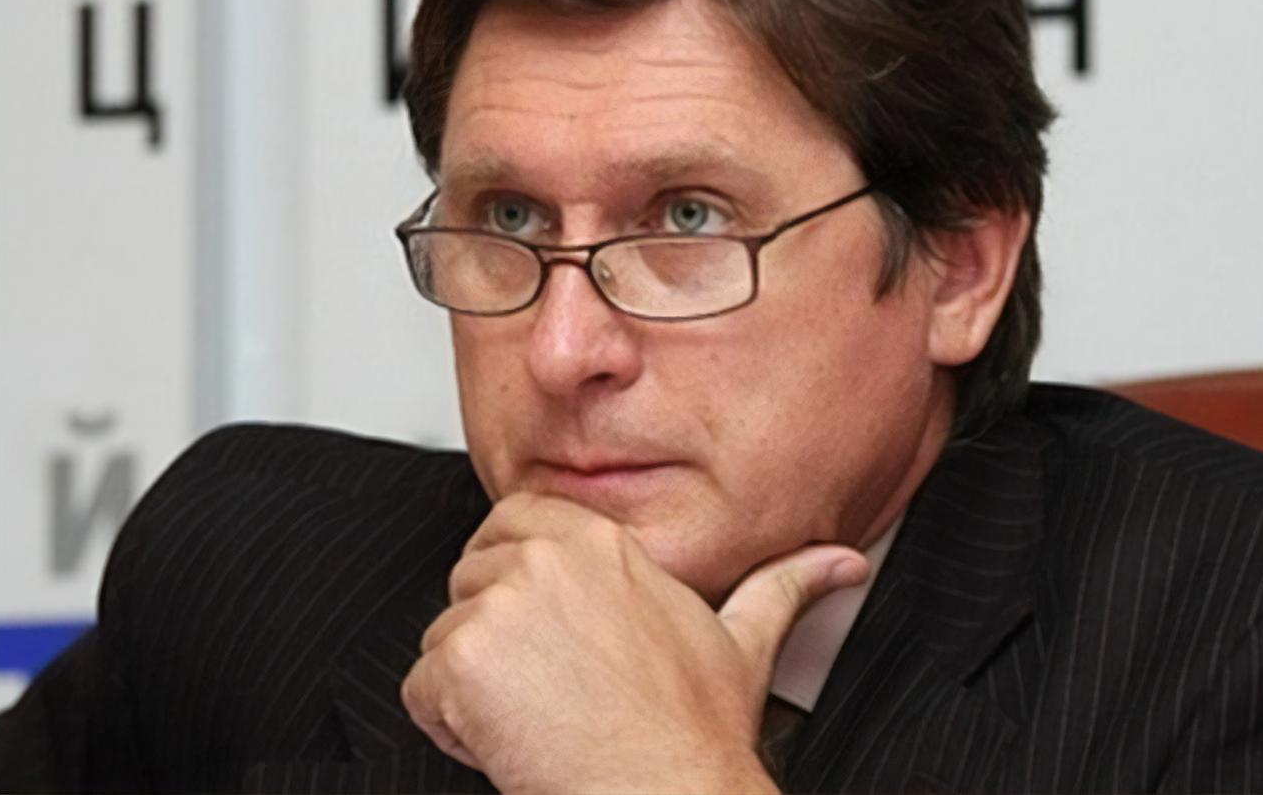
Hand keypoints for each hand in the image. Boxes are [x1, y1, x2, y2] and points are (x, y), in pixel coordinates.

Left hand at [400, 491, 868, 793]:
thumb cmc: (696, 734)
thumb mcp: (746, 642)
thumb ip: (785, 584)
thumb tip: (841, 562)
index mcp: (600, 543)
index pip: (513, 519)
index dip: (515, 575)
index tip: (540, 626)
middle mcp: (545, 557)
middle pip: (471, 577)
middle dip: (495, 635)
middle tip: (549, 687)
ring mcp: (499, 604)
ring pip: (445, 635)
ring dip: (475, 686)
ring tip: (540, 718)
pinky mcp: (460, 660)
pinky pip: (421, 688)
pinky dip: (451, 727)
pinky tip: (512, 743)